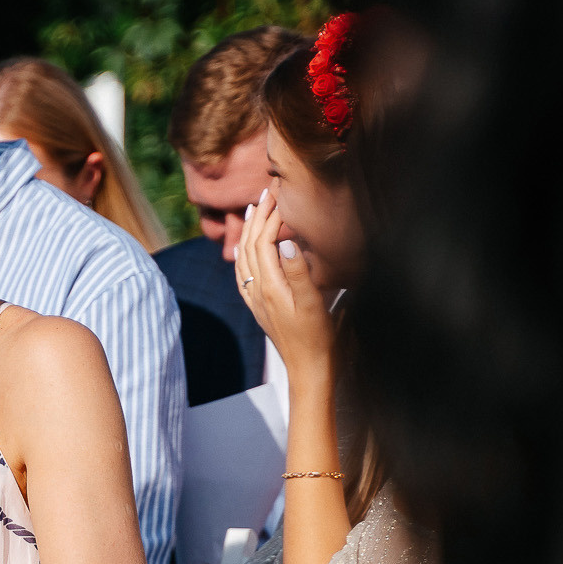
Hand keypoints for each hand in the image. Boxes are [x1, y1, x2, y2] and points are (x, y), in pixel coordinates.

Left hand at [235, 190, 335, 381]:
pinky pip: (244, 274)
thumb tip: (286, 241)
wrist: (308, 369)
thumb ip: (298, 271)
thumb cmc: (318, 337)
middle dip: (257, 218)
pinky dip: (245, 254)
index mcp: (269, 286)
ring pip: (245, 257)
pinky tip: (248, 251)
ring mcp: (255, 299)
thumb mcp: (313, 303)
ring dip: (249, 232)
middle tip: (266, 194)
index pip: (264, 241)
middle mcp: (256, 290)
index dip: (271, 217)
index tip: (280, 196)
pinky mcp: (259, 307)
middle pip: (250, 245)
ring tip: (255, 211)